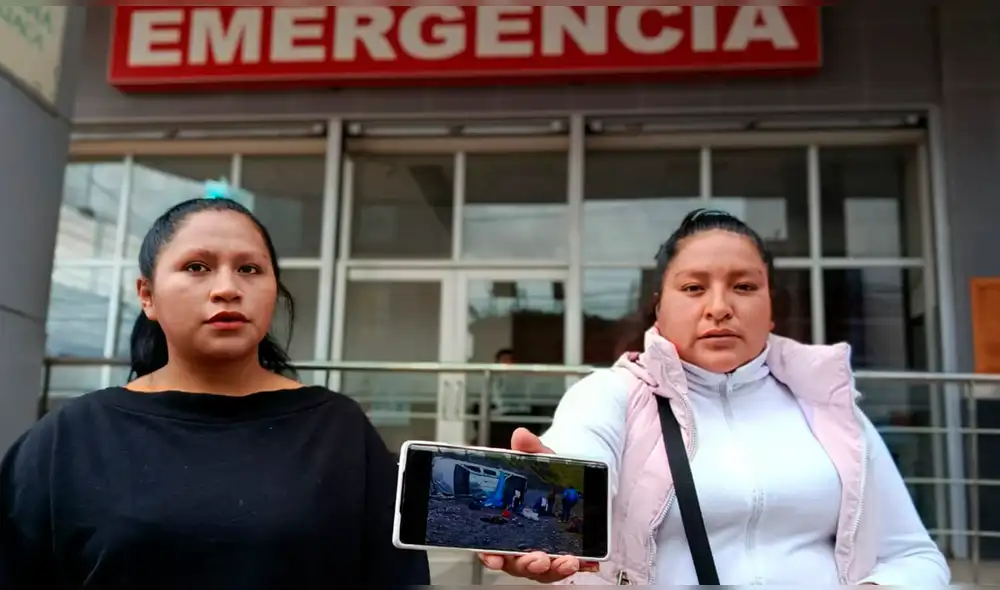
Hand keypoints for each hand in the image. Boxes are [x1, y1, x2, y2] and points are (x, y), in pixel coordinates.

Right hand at [476, 429, 599, 581]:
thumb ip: (529, 450)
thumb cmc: (542, 479)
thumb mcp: (537, 462)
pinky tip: (586, 561)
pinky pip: (566, 566)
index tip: (493, 557)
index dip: (489, 556)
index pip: (490, 548)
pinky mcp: (562, 555)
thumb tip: (521, 436)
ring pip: (542, 570)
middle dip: (528, 564)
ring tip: (567, 560)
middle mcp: (519, 546)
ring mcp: (541, 553)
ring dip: (554, 569)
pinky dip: (576, 565)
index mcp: (505, 527)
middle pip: (517, 564)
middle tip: (539, 558)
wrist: (565, 483)